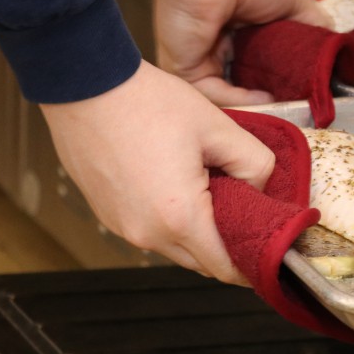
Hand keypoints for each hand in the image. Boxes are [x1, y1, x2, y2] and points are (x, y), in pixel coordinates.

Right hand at [39, 60, 271, 284]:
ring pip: (175, 246)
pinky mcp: (108, 214)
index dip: (251, 262)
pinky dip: (171, 219)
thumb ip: (254, 164)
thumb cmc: (147, 103)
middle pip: (201, 262)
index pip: (224, 268)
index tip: (267, 247)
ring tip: (211, 186)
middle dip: (227, 244)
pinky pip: (150, 229)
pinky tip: (179, 182)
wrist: (86, 85)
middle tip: (246, 209)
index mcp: (179, 217)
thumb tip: (259, 189)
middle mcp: (147, 233)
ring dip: (198, 230)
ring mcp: (122, 226)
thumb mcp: (218, 127)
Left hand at [154, 0, 330, 105]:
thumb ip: (314, 29)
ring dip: (260, 105)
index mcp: (242, 38)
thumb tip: (333, 56)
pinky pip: (216, 95)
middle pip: (249, 88)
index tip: (308, 91)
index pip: (264, 71)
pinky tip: (265, 99)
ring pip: (232, 97)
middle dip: (273, 98)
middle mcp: (222, 53)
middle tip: (298, 103)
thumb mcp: (295, 3)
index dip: (286, 82)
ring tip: (285, 104)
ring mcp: (203, 64)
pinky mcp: (188, 71)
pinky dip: (242, 101)